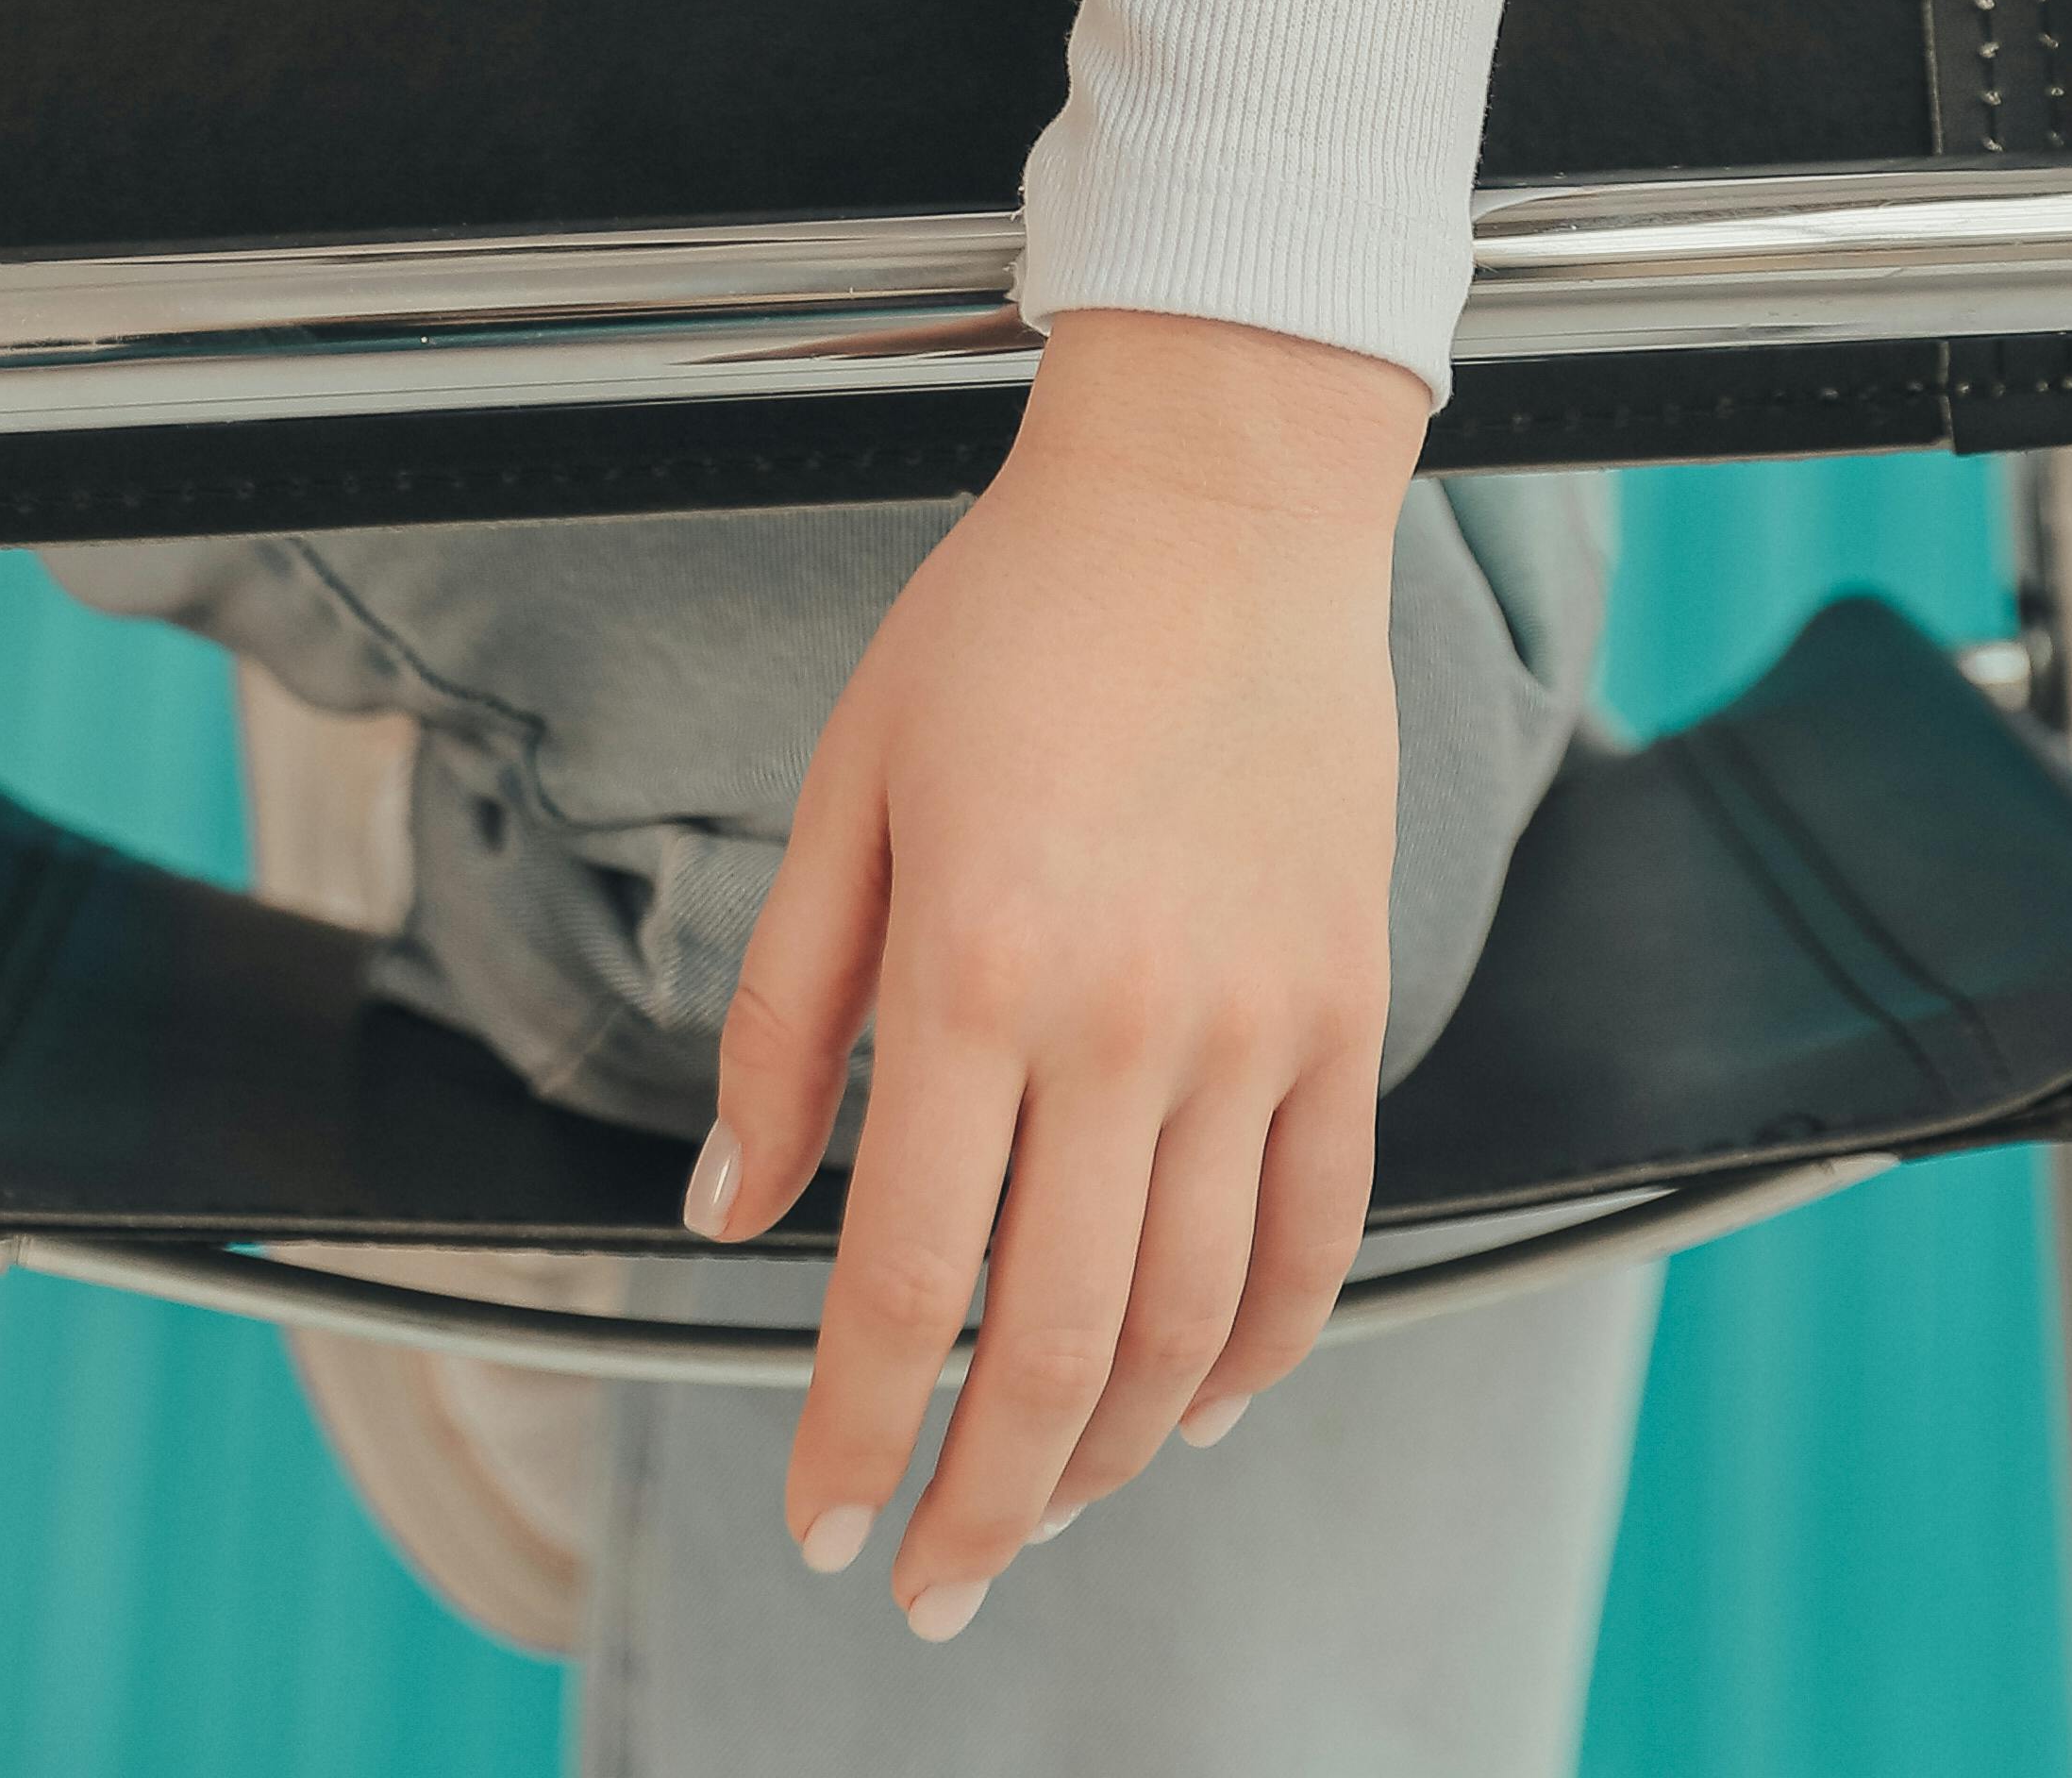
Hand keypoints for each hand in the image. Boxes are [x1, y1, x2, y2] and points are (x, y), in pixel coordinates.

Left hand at [692, 308, 1426, 1637]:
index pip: (905, 1281)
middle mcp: (1126, 1016)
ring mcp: (1256, 1017)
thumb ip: (784, 1015)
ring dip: (1112, 1453)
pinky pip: (1321, 1227)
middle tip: (930, 1582)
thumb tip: (725, 1209)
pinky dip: (1264, 1350)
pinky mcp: (1345, 999)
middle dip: (980, 1499)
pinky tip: (1204, 1408)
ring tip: (1043, 1504)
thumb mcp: (844, 790)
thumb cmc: (1012, 617)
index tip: (825, 1527)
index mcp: (975, 964)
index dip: (856, 1436)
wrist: (1216, 490)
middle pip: (1056, 1344)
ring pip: (1193, 1320)